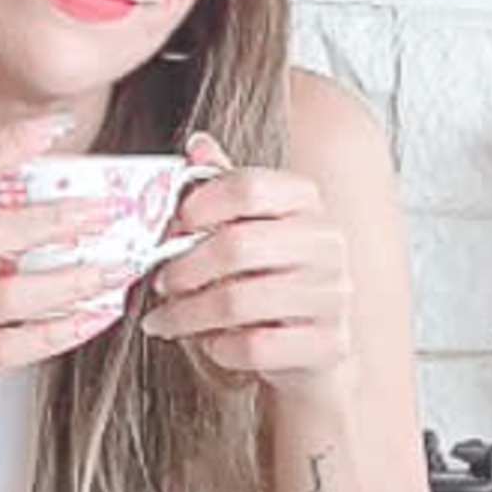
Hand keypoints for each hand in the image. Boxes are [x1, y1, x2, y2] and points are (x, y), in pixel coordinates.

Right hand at [0, 113, 128, 445]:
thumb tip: (29, 203)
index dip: (2, 146)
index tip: (54, 128)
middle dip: (58, 219)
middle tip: (108, 210)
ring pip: (6, 294)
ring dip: (71, 280)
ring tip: (115, 269)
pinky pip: (5, 348)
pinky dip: (56, 333)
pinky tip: (90, 319)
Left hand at [140, 135, 353, 398]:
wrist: (312, 347)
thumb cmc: (269, 279)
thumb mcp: (247, 227)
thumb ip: (222, 187)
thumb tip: (197, 144)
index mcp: (306, 202)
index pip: (249, 187)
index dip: (201, 204)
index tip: (174, 225)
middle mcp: (327, 244)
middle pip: (237, 245)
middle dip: (183, 268)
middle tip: (157, 282)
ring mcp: (333, 295)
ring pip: (239, 301)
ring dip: (187, 314)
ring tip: (164, 320)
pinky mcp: (330, 344)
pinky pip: (256, 346)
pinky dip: (220, 347)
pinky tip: (210, 344)